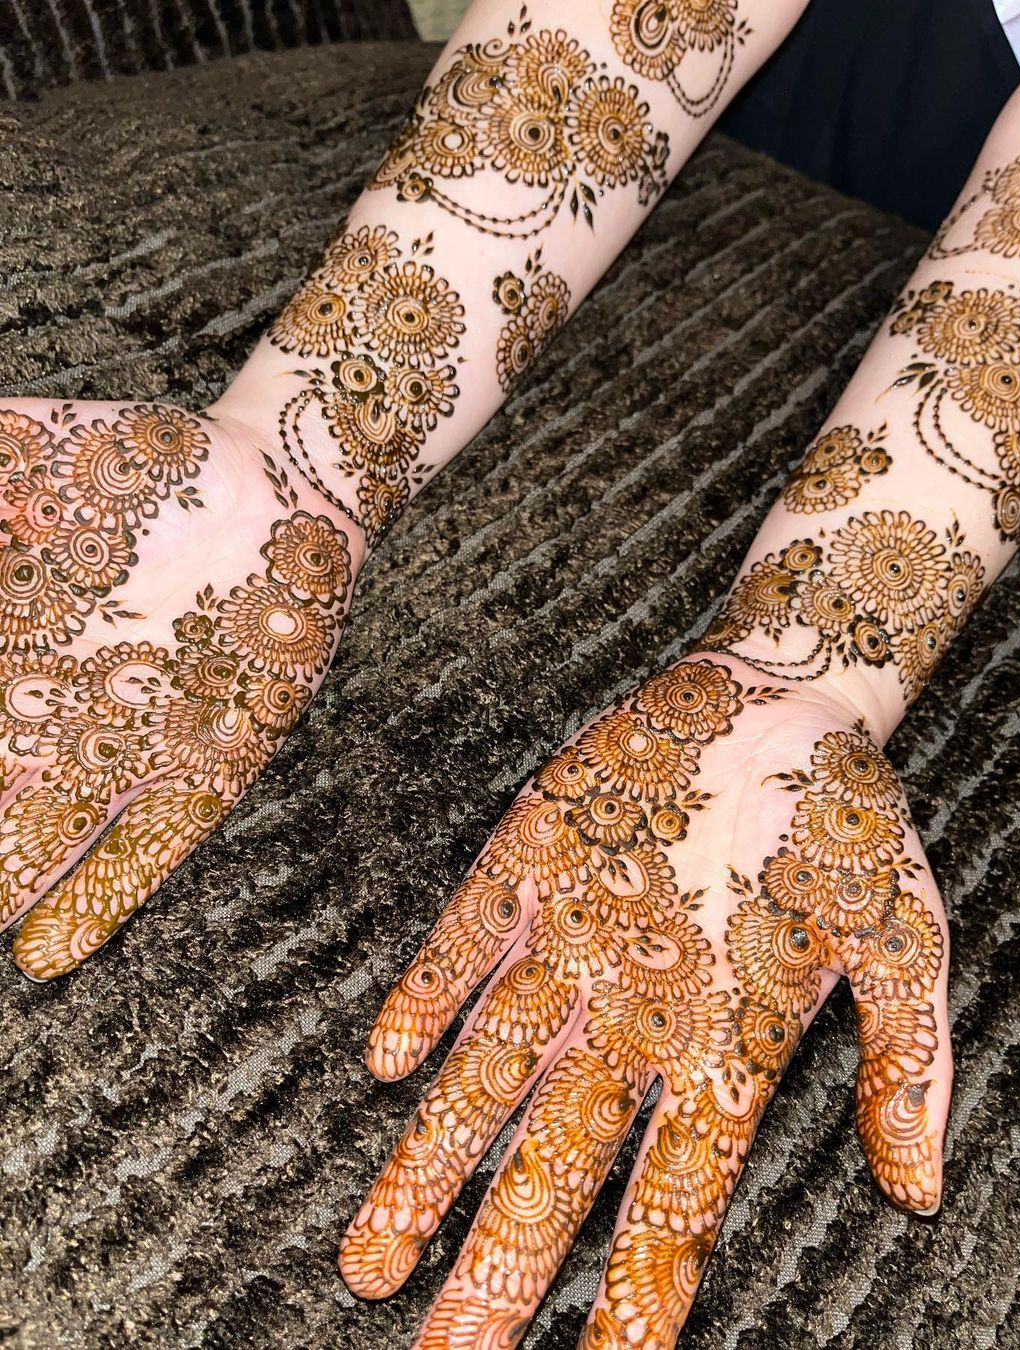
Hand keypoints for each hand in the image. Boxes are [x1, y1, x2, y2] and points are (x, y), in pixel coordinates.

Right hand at [0, 395, 358, 978]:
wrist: (278, 488)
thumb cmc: (148, 465)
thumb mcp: (23, 455)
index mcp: (7, 651)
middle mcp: (53, 714)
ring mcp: (128, 748)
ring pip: (42, 838)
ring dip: (1, 882)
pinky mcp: (207, 768)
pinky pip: (149, 845)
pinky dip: (100, 896)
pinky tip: (48, 951)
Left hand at [340, 656, 951, 1346]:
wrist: (781, 700)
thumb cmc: (849, 822)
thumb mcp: (904, 937)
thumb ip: (907, 1056)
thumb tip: (918, 1190)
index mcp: (722, 1045)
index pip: (672, 1199)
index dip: (638, 1294)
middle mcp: (633, 1016)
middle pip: (555, 1163)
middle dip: (499, 1264)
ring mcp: (575, 945)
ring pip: (489, 1072)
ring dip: (432, 1158)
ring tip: (374, 1257)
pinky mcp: (530, 863)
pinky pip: (469, 942)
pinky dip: (430, 997)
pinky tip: (388, 1063)